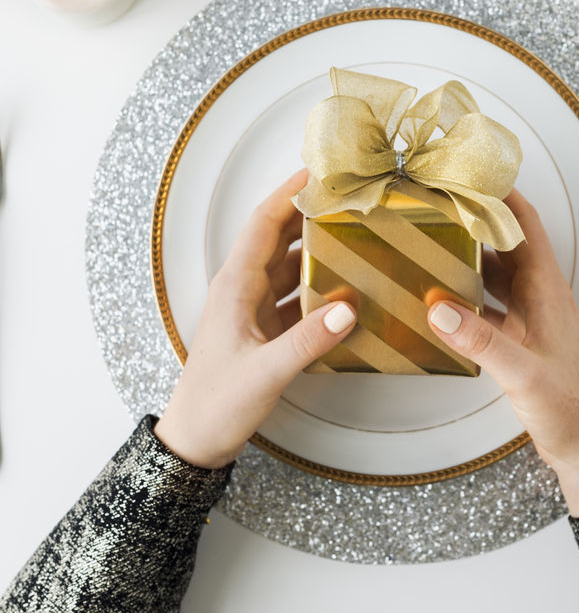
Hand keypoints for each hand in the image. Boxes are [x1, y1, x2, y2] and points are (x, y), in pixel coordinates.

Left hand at [155, 170, 355, 468]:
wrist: (196, 439)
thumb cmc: (216, 403)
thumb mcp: (265, 371)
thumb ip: (308, 340)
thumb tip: (348, 309)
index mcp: (235, 286)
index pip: (263, 225)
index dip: (287, 195)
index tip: (314, 173)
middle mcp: (242, 289)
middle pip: (276, 238)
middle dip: (306, 214)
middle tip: (341, 199)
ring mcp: (251, 308)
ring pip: (286, 265)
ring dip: (312, 249)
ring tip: (347, 235)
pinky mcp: (262, 328)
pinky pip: (292, 294)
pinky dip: (314, 284)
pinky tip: (339, 288)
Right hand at [427, 190, 578, 516]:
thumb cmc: (571, 409)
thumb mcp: (523, 373)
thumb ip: (481, 340)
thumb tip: (438, 308)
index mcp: (546, 289)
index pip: (525, 223)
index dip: (500, 193)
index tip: (469, 173)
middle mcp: (539, 295)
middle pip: (505, 241)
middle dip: (475, 218)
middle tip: (438, 204)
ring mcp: (531, 316)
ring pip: (496, 271)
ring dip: (469, 254)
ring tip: (433, 242)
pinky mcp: (521, 337)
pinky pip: (490, 302)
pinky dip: (467, 292)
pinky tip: (443, 299)